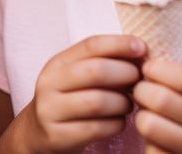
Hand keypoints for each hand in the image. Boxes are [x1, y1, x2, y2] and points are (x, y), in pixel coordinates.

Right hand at [12, 35, 145, 153]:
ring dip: (123, 102)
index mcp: (57, 62)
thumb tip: (140, 51)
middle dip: (125, 73)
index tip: (142, 48)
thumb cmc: (69, 98)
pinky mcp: (58, 136)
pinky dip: (116, 124)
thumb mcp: (77, 75)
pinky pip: (97, 128)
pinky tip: (119, 121)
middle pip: (96, 71)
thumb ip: (102, 61)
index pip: (91, 45)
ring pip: (98, 102)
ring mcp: (51, 110)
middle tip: (139, 80)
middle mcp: (49, 83)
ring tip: (128, 103)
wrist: (39, 131)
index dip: (120, 44)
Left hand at [133, 58, 181, 153]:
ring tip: (146, 115)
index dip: (156, 69)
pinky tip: (157, 140)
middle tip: (139, 92)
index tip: (146, 69)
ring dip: (140, 117)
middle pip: (162, 99)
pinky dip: (147, 143)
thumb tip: (149, 50)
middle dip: (141, 91)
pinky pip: (152, 149)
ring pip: (150, 125)